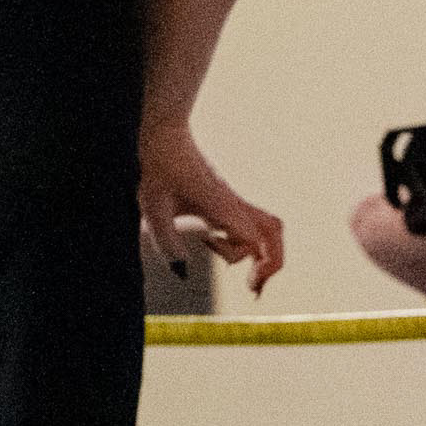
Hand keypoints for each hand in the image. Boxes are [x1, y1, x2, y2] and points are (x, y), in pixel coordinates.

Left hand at [138, 118, 283, 292]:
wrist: (164, 135)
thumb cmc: (156, 166)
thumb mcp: (151, 205)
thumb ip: (166, 240)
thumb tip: (181, 272)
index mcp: (219, 204)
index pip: (248, 238)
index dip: (233, 254)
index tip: (205, 243)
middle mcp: (232, 202)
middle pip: (273, 231)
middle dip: (271, 263)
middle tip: (253, 290)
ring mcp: (232, 200)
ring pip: (269, 226)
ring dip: (266, 252)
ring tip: (253, 279)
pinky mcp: (226, 199)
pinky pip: (253, 222)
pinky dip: (251, 241)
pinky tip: (224, 247)